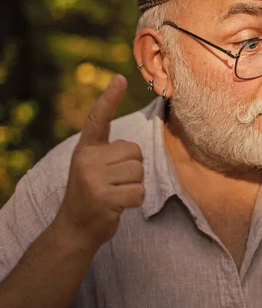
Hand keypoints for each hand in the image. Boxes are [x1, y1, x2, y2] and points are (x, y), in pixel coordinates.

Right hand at [53, 75, 144, 250]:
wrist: (75, 229)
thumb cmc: (93, 195)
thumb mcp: (93, 168)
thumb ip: (109, 154)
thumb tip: (135, 150)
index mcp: (86, 149)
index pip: (99, 119)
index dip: (110, 99)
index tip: (120, 78)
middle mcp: (87, 159)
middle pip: (136, 152)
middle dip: (134, 169)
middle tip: (115, 183)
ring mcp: (93, 178)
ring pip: (139, 172)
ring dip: (134, 186)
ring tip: (116, 194)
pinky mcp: (103, 197)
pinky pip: (139, 192)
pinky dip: (135, 201)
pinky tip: (118, 206)